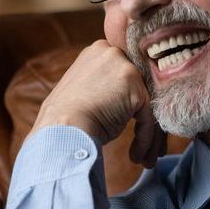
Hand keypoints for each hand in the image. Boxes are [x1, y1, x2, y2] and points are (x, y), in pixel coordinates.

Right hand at [30, 40, 165, 167]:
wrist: (61, 130)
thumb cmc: (66, 119)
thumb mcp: (85, 89)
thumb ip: (105, 84)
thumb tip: (121, 99)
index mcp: (99, 51)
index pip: (125, 73)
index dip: (130, 100)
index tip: (133, 123)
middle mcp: (114, 54)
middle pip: (140, 87)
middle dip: (144, 117)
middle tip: (146, 143)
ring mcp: (126, 69)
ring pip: (147, 103)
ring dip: (148, 134)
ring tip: (144, 157)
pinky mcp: (136, 89)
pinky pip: (148, 117)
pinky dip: (145, 138)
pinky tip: (136, 156)